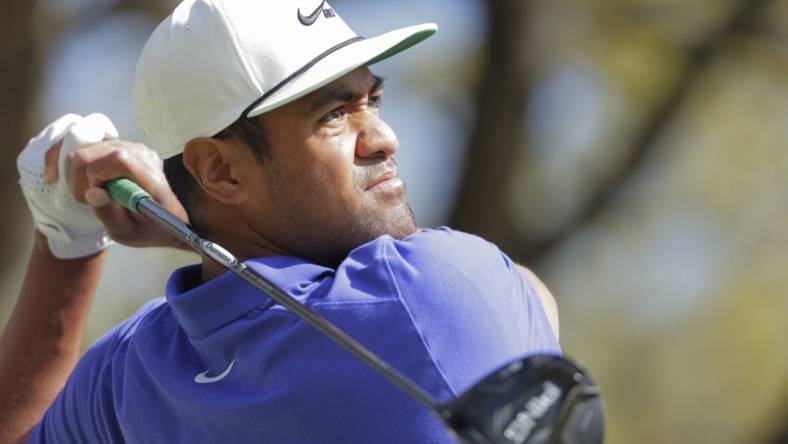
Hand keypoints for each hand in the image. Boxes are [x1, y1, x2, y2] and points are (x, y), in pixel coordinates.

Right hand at [51, 137, 189, 248]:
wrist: (164, 218)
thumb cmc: (147, 229)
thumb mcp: (127, 233)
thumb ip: (110, 214)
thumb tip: (92, 192)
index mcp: (150, 176)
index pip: (117, 158)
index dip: (96, 175)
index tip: (97, 195)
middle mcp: (142, 155)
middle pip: (93, 152)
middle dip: (81, 177)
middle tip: (91, 198)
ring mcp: (131, 147)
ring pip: (85, 148)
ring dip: (80, 173)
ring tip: (95, 192)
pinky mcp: (120, 145)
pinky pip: (88, 148)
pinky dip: (82, 167)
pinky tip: (95, 182)